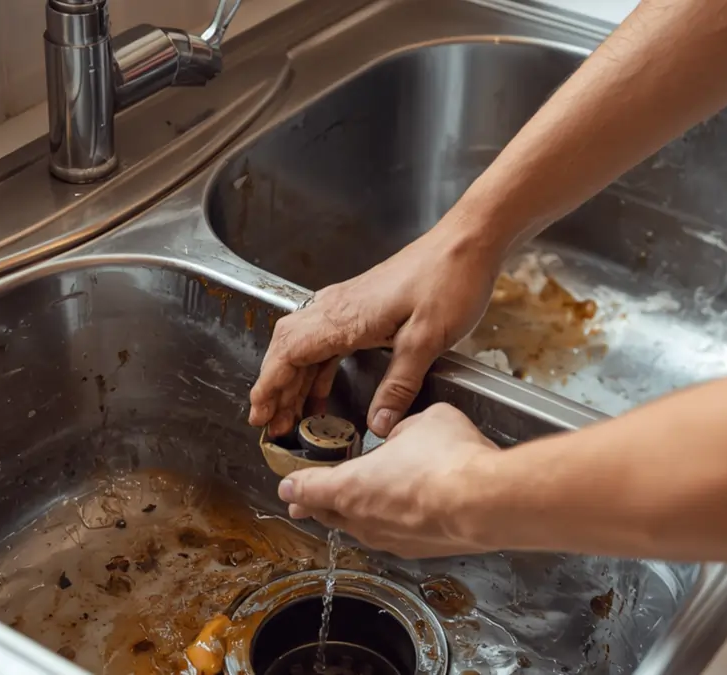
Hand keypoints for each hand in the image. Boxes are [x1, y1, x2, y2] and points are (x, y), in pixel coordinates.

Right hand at [248, 225, 501, 437]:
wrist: (467, 242)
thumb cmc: (449, 279)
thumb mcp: (428, 340)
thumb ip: (399, 385)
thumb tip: (378, 425)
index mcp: (345, 316)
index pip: (288, 353)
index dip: (269, 386)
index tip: (259, 413)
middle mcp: (338, 307)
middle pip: (286, 349)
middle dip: (274, 388)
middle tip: (272, 424)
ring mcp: (348, 303)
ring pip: (303, 344)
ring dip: (293, 380)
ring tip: (291, 415)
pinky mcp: (362, 305)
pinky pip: (324, 340)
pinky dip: (316, 368)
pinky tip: (322, 389)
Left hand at [276, 403, 499, 558]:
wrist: (485, 502)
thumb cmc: (450, 460)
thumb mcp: (421, 422)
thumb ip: (403, 429)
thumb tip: (403, 437)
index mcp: (349, 486)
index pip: (307, 488)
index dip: (294, 485)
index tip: (287, 486)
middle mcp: (363, 519)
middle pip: (328, 514)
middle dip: (315, 506)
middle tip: (304, 503)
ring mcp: (390, 540)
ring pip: (360, 528)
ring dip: (353, 516)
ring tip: (353, 508)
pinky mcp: (418, 550)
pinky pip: (392, 537)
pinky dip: (390, 524)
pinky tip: (402, 513)